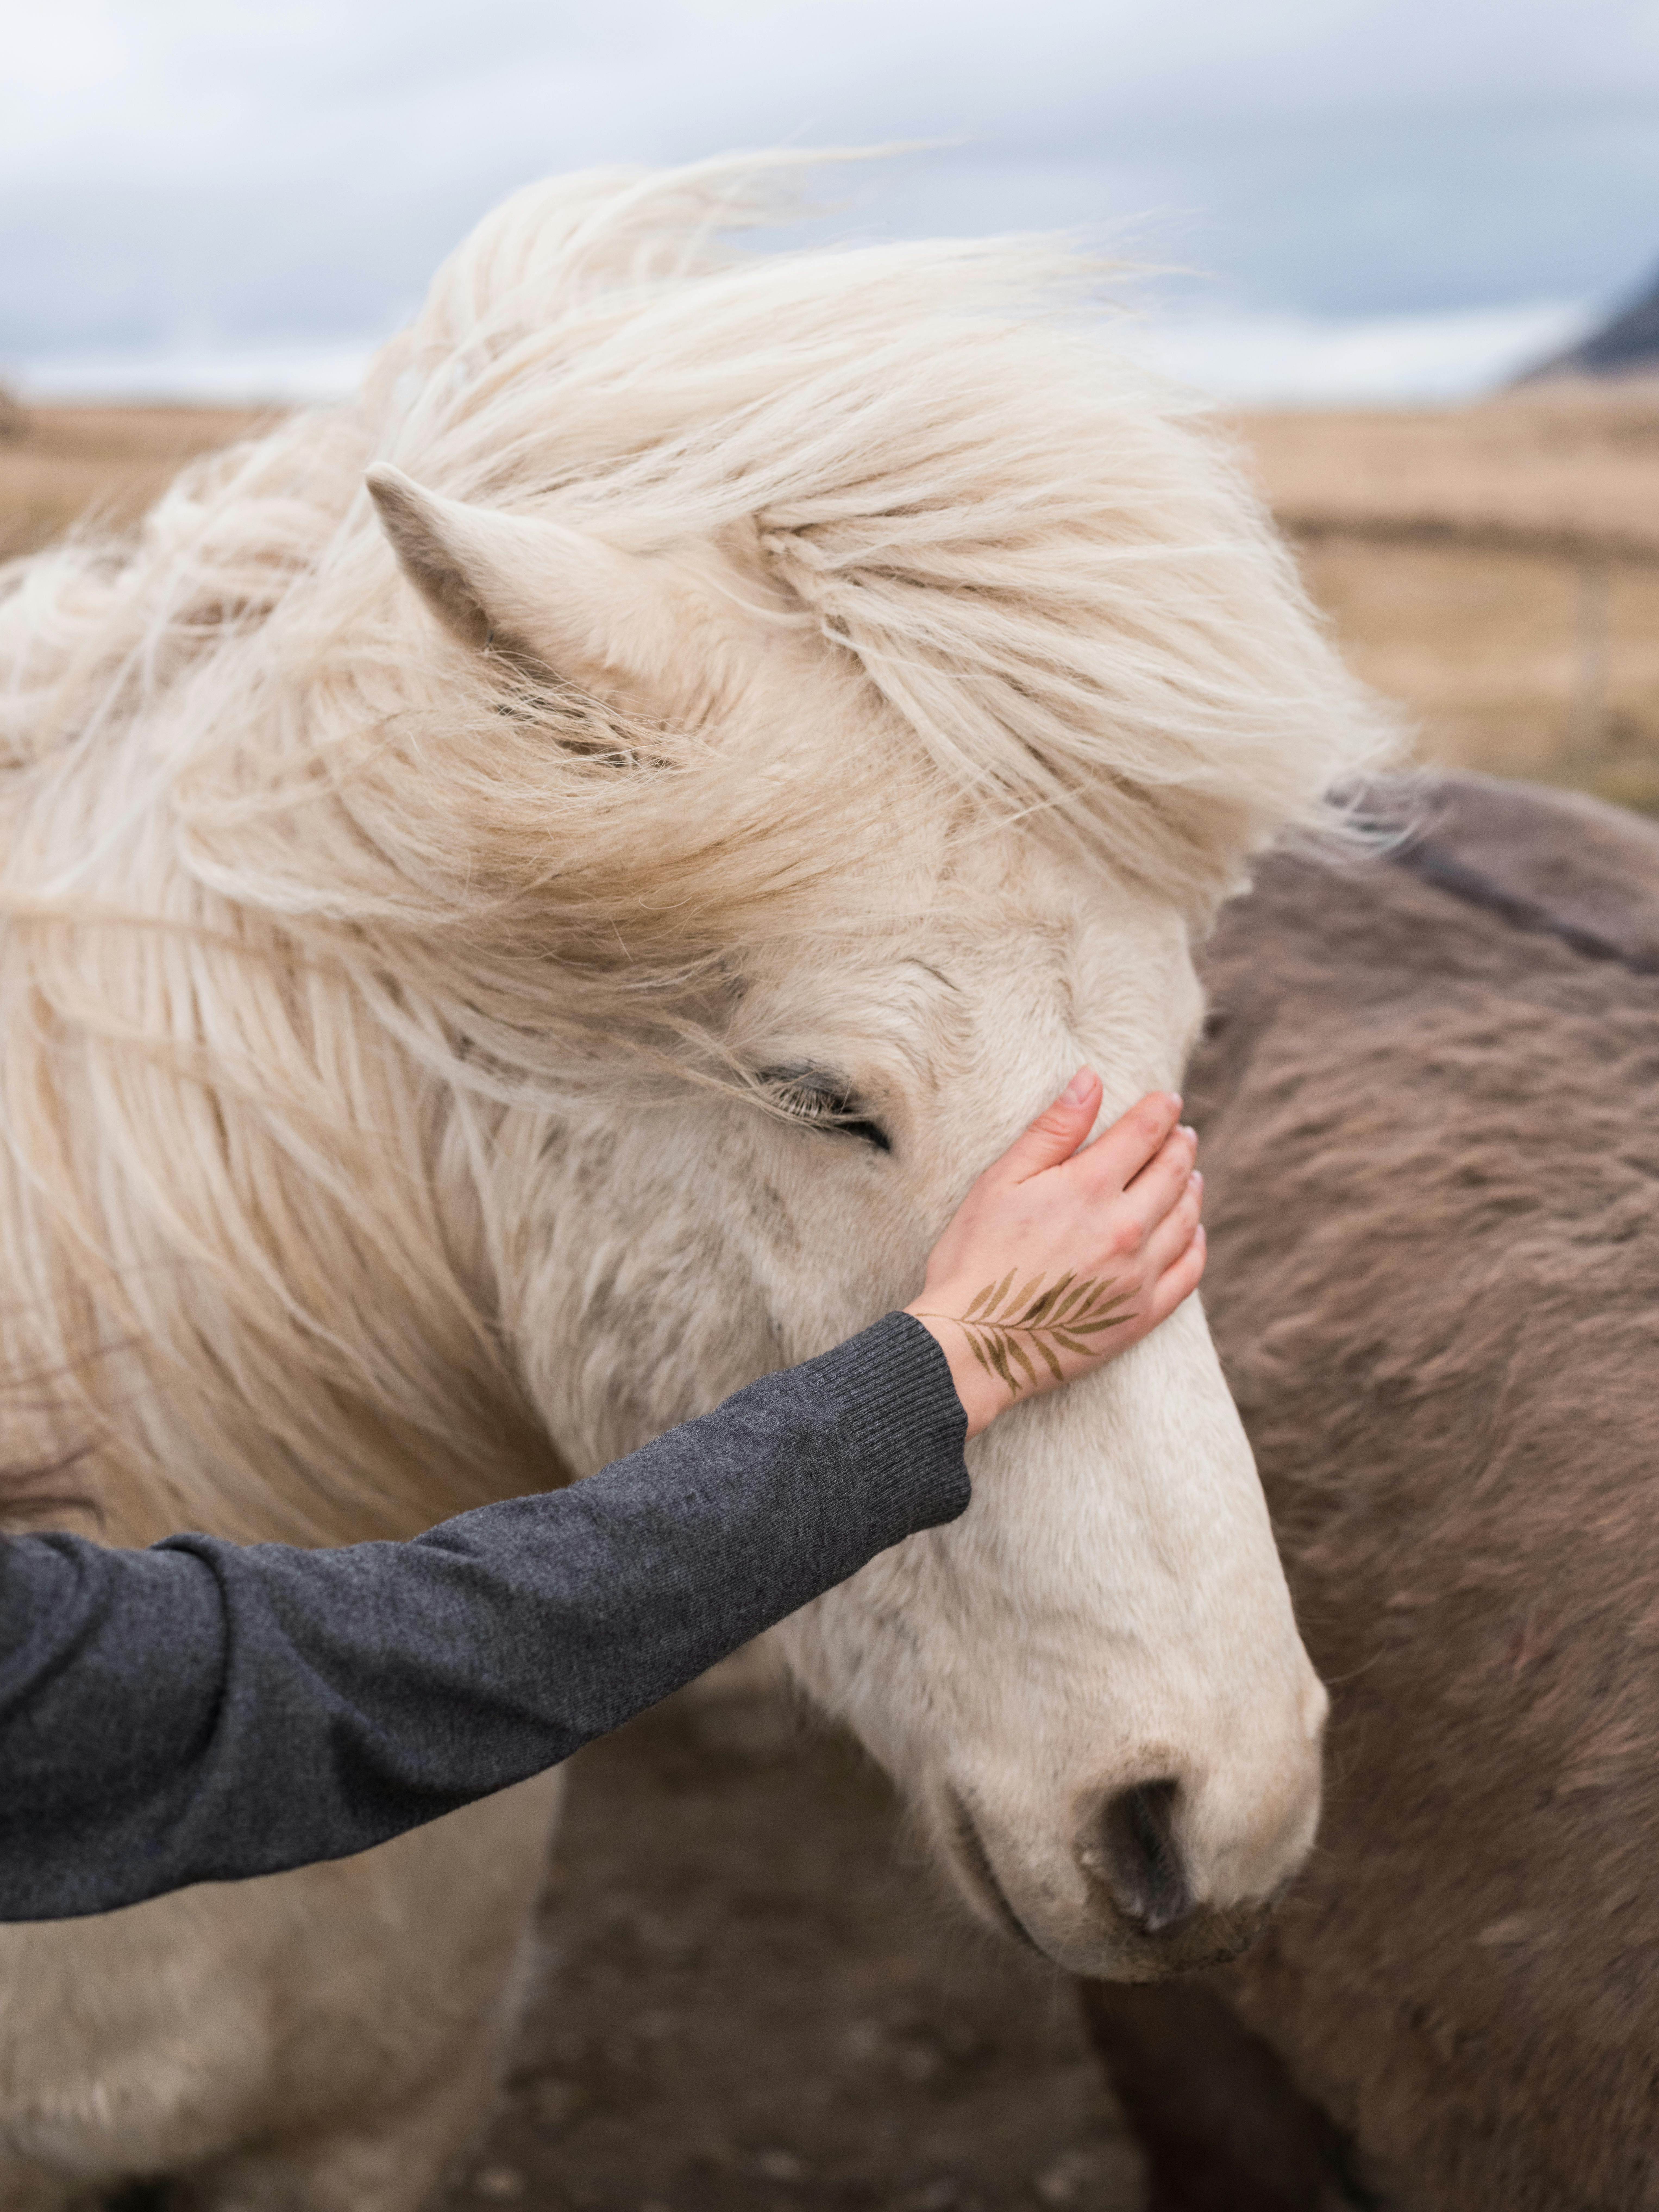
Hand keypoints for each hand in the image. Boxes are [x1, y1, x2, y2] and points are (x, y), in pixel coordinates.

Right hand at [904, 1071, 1203, 1437]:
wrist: (975, 1344)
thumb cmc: (975, 1257)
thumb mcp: (1000, 1182)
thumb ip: (1052, 1131)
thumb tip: (1090, 1080)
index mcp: (1089, 1188)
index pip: (1144, 1134)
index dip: (1159, 1110)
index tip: (1167, 1100)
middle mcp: (1125, 1228)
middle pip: (1173, 1173)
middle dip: (1180, 1145)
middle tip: (1182, 1133)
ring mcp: (1138, 1274)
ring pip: (1186, 1218)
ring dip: (1192, 1189)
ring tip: (1190, 1174)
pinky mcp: (1141, 1314)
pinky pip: (1187, 1273)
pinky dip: (1196, 1245)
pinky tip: (1193, 1233)